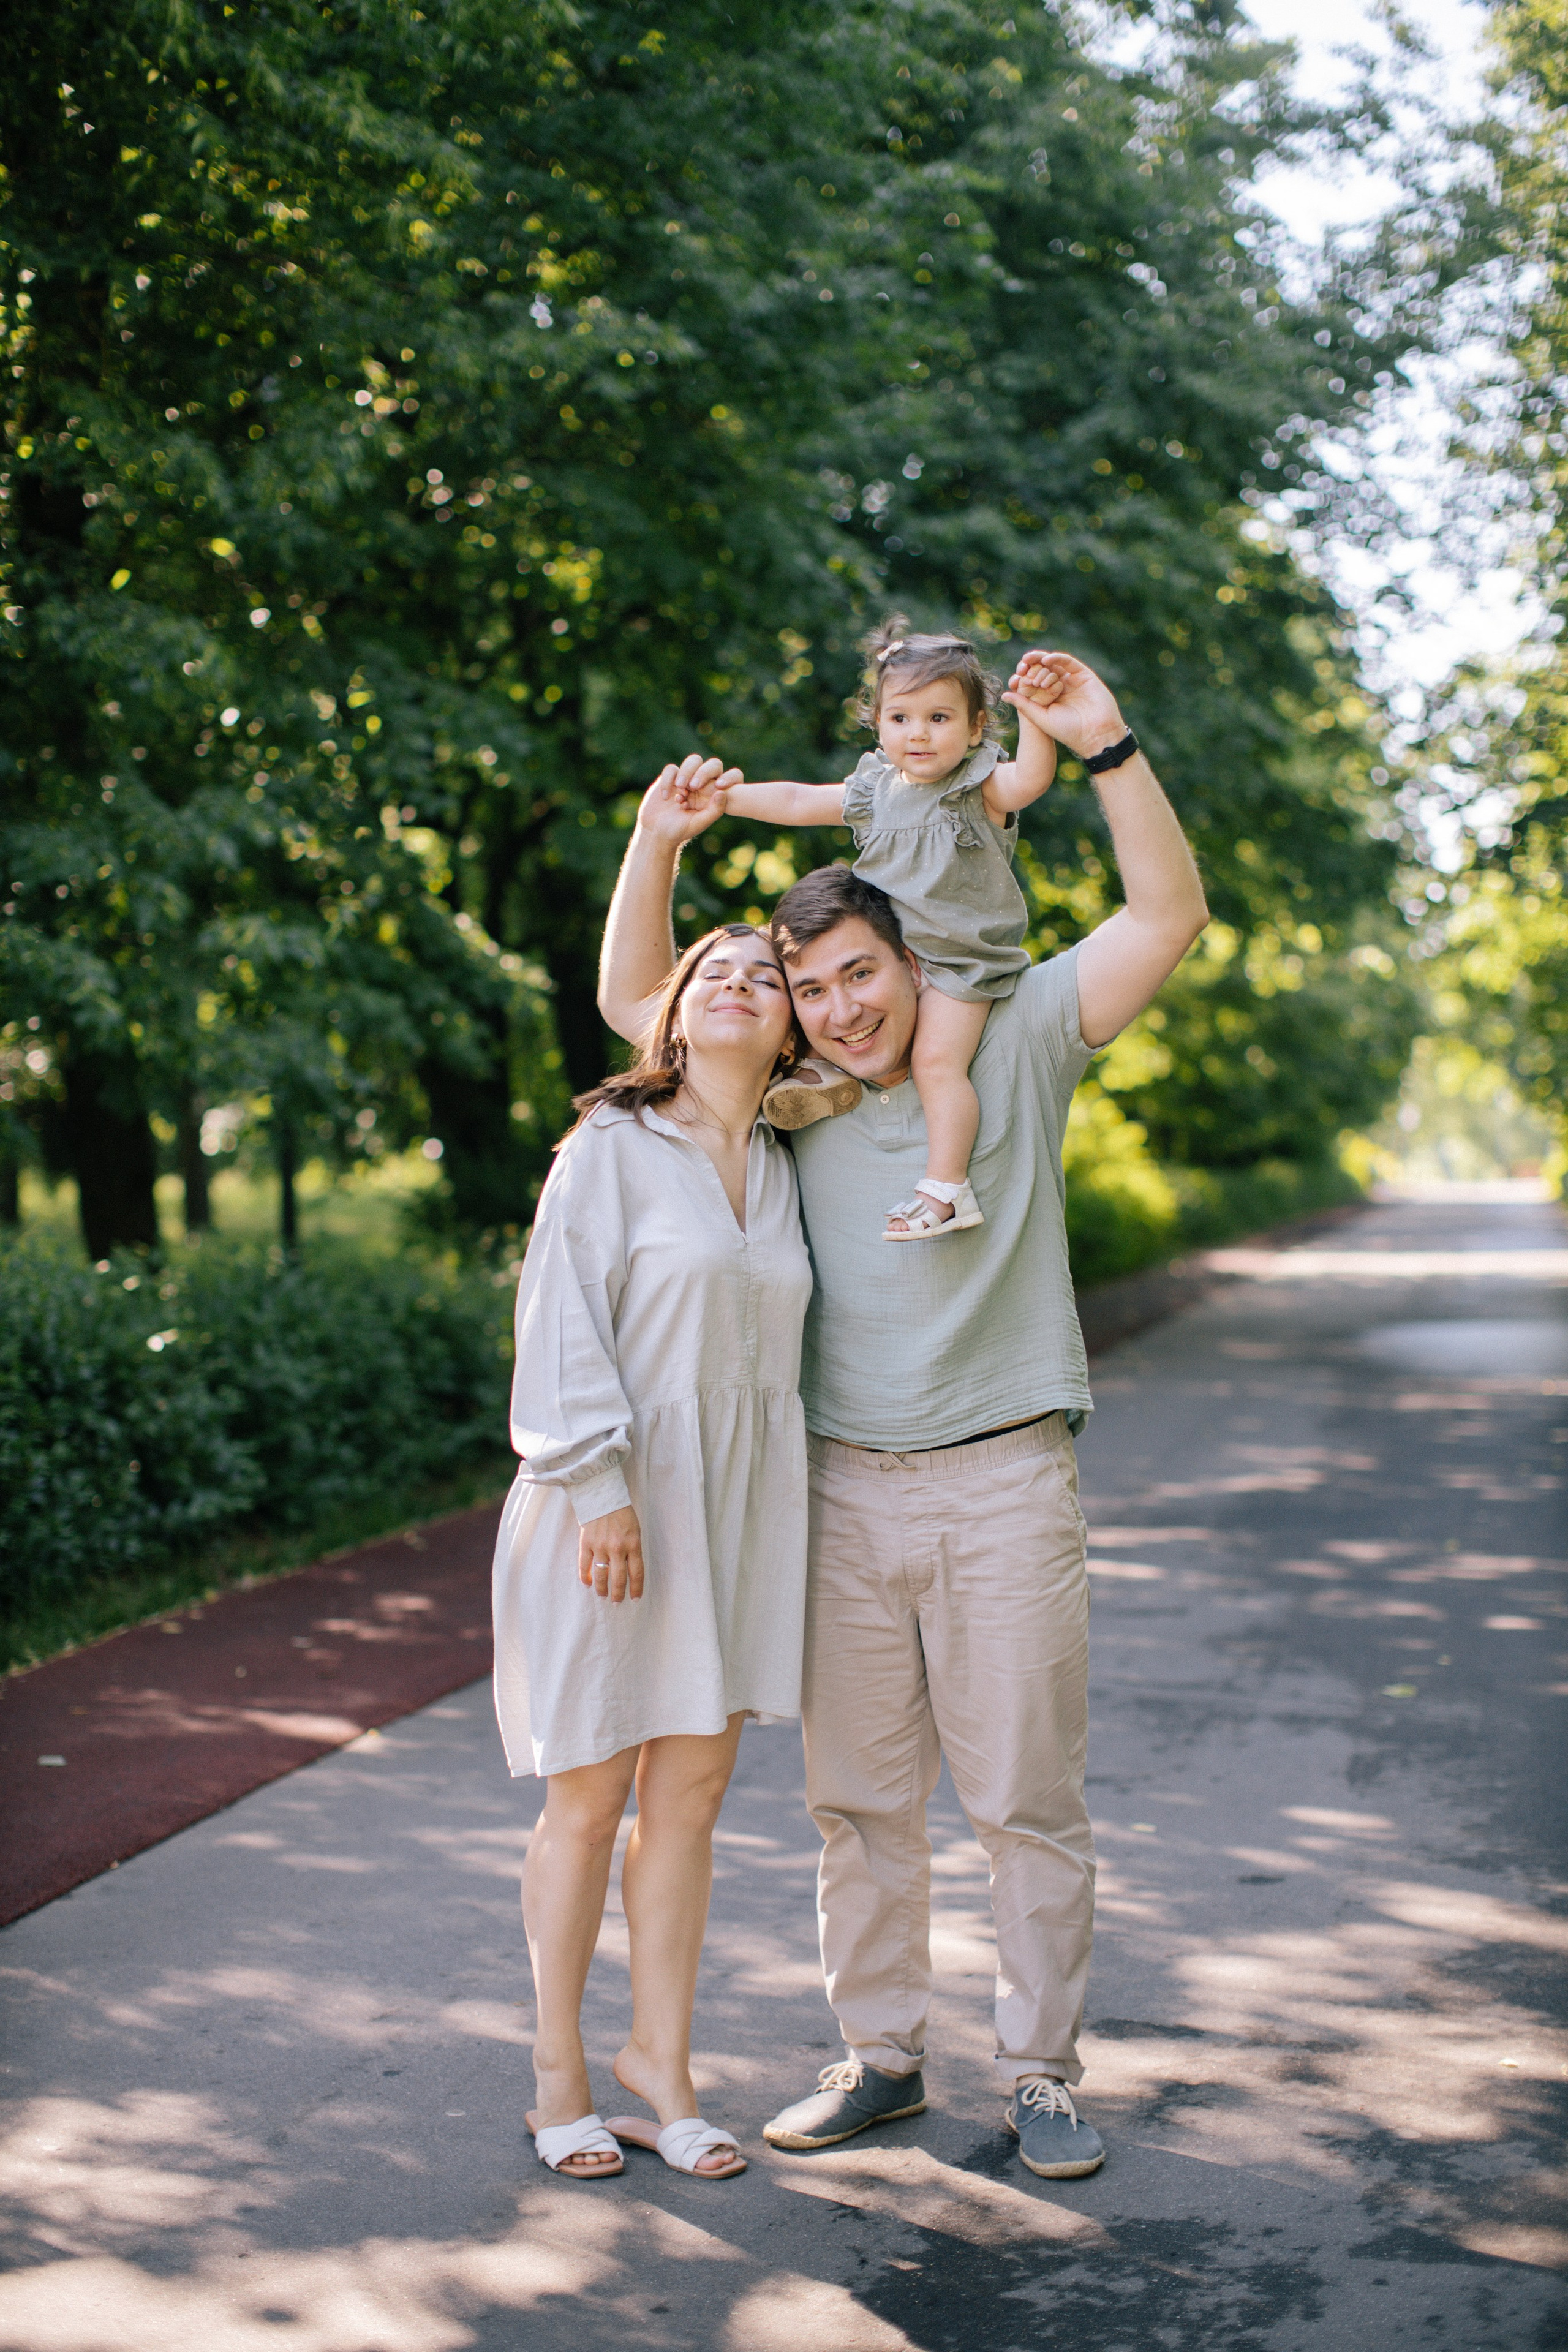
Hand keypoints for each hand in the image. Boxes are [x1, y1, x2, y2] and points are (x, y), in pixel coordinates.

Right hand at [577, 1505, 643, 1602]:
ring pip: (601, 1575)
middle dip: (618, 1594)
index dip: (636, 1589)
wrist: (602, 1495)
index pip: (636, 1573)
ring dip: (602, 1588)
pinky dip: (585, 1576)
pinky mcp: (586, 1543)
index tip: (634, 1599)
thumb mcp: (635, 1530)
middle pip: (618, 1578)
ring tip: (603, 1595)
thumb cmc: (622, 1512)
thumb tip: (628, 1570)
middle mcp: (617, 1548)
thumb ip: (632, 1549)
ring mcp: (600, 1546)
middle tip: (616, 1602)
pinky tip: (587, 1583)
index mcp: (633, 1544)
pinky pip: (584, 1564)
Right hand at [634, 754, 739, 846]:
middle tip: (693, 786)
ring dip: (687, 772)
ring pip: (694, 761)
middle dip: (704, 772)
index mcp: (715, 794)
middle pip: (713, 764)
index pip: (732, 777)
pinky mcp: (670, 777)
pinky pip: (672, 769)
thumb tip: (722, 792)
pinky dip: (668, 781)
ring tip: (680, 788)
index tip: (720, 786)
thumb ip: (714, 810)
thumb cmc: (680, 830)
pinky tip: (666, 797)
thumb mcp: (699, 823)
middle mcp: (704, 784)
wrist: (657, 832)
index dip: (730, 778)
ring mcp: (687, 779)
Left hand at [1002, 652, 1127, 761]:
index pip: (1035, 682)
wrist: (1094, 736)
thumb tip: (1004, 695)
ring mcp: (1073, 681)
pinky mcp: (1084, 675)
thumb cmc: (1068, 731)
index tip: (1015, 678)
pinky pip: (1068, 662)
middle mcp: (1061, 688)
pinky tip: (1046, 660)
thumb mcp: (1041, 718)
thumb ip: (1024, 705)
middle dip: (1031, 667)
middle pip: (1044, 670)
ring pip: (1055, 664)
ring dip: (1041, 659)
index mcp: (1051, 698)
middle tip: (1021, 667)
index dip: (1024, 677)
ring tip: (1028, 659)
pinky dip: (1057, 658)